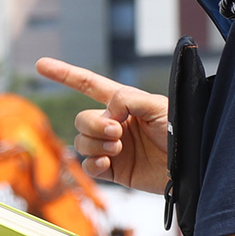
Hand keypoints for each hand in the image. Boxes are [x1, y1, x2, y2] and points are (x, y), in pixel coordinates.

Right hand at [36, 57, 170, 193]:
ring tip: (119, 149)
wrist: (193, 165)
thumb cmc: (183, 129)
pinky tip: (107, 163)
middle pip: (83, 119)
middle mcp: (115, 124)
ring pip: (82, 143)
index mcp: (124, 103)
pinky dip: (93, 163)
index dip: (65, 74)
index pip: (88, 85)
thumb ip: (127, 99)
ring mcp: (113, 148)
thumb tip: (105, 114)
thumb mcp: (158, 105)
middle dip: (95, 125)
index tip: (41, 65)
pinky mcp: (115, 171)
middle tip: (118, 132)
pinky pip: (89, 166)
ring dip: (96, 144)